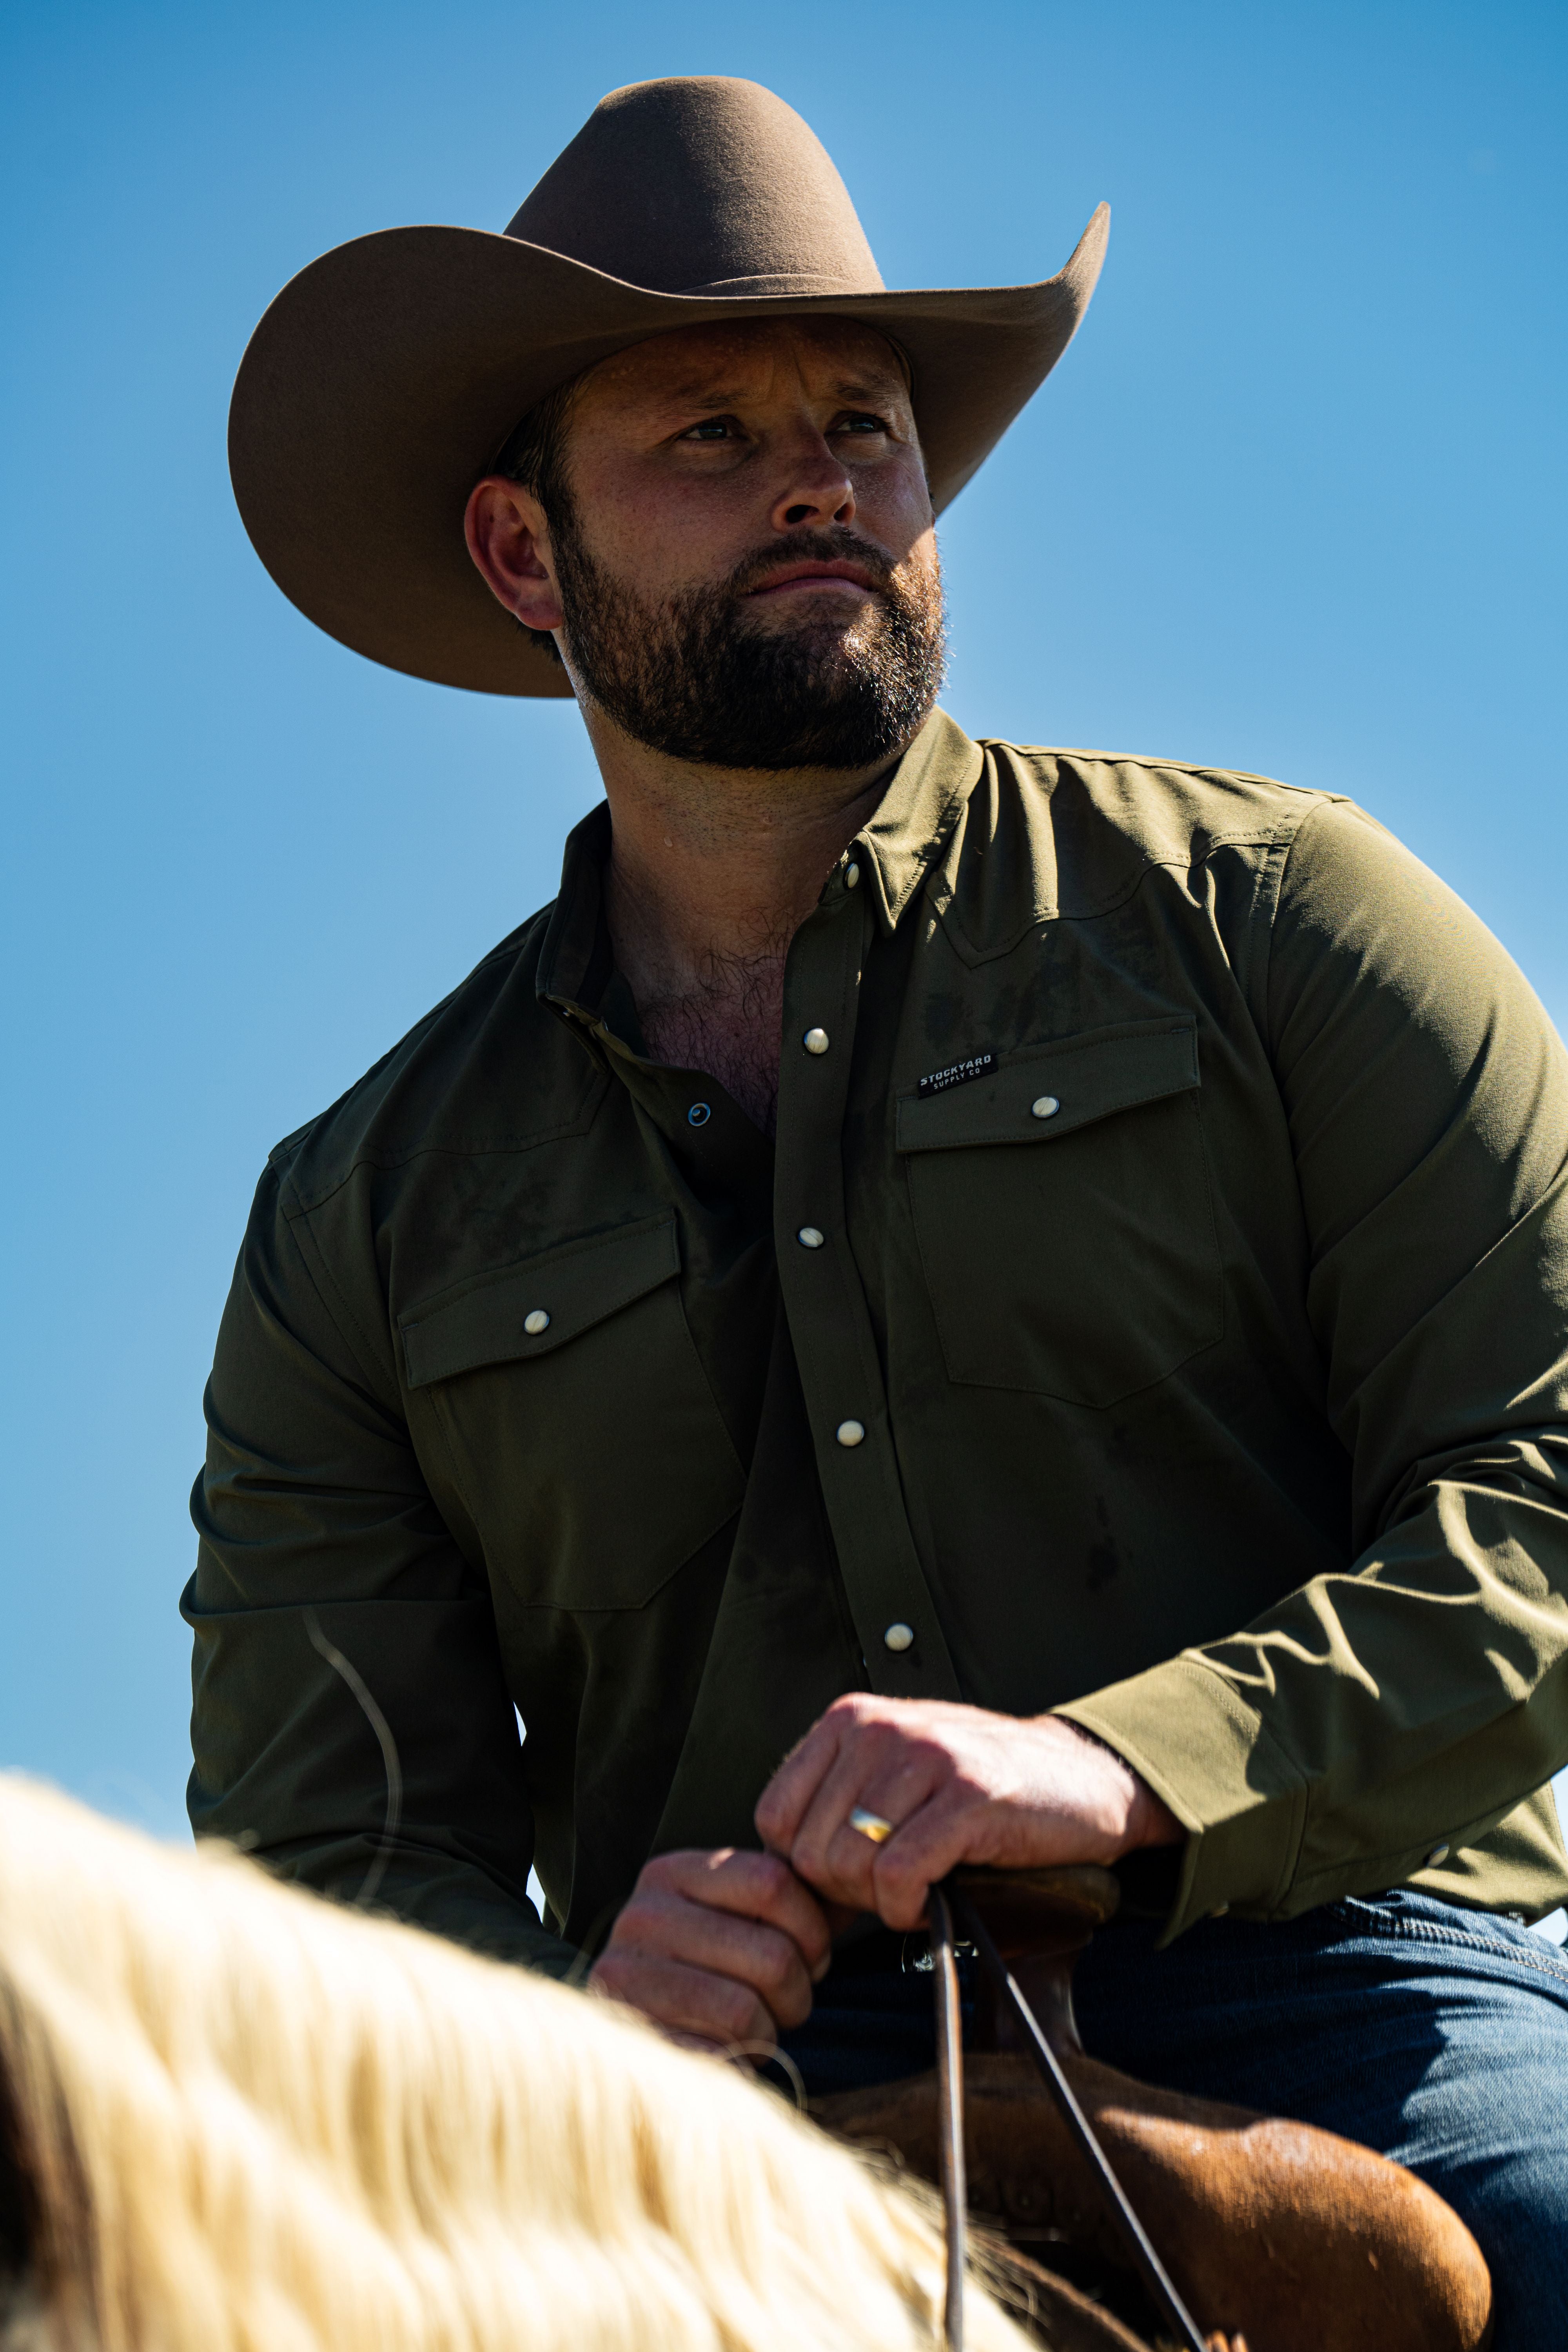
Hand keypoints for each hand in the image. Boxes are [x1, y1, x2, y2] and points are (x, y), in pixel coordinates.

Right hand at [587, 1845, 838, 2055]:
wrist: (641, 2049)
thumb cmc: (706, 1973)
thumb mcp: (735, 1918)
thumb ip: (782, 1899)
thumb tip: (848, 1888)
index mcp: (671, 1874)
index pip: (772, 1881)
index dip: (811, 1927)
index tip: (811, 1955)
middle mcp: (641, 1918)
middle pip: (771, 1954)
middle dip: (796, 1990)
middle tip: (785, 2002)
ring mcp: (628, 1981)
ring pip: (746, 2009)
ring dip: (768, 2029)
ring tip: (753, 2026)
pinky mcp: (633, 2042)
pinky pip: (716, 2056)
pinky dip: (737, 2061)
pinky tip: (726, 2051)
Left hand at [754, 1695, 1181, 1931]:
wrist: (1079, 1776)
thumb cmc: (977, 1789)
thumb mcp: (893, 1776)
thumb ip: (835, 1810)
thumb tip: (779, 1885)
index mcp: (850, 1720)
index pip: (775, 1817)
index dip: (804, 1869)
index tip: (847, 1883)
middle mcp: (879, 1729)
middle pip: (810, 1852)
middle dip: (844, 1893)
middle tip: (890, 1889)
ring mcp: (926, 1759)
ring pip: (850, 1866)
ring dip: (879, 1902)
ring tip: (915, 1888)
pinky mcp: (968, 1798)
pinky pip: (899, 1876)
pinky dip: (908, 1908)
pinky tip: (931, 1900)